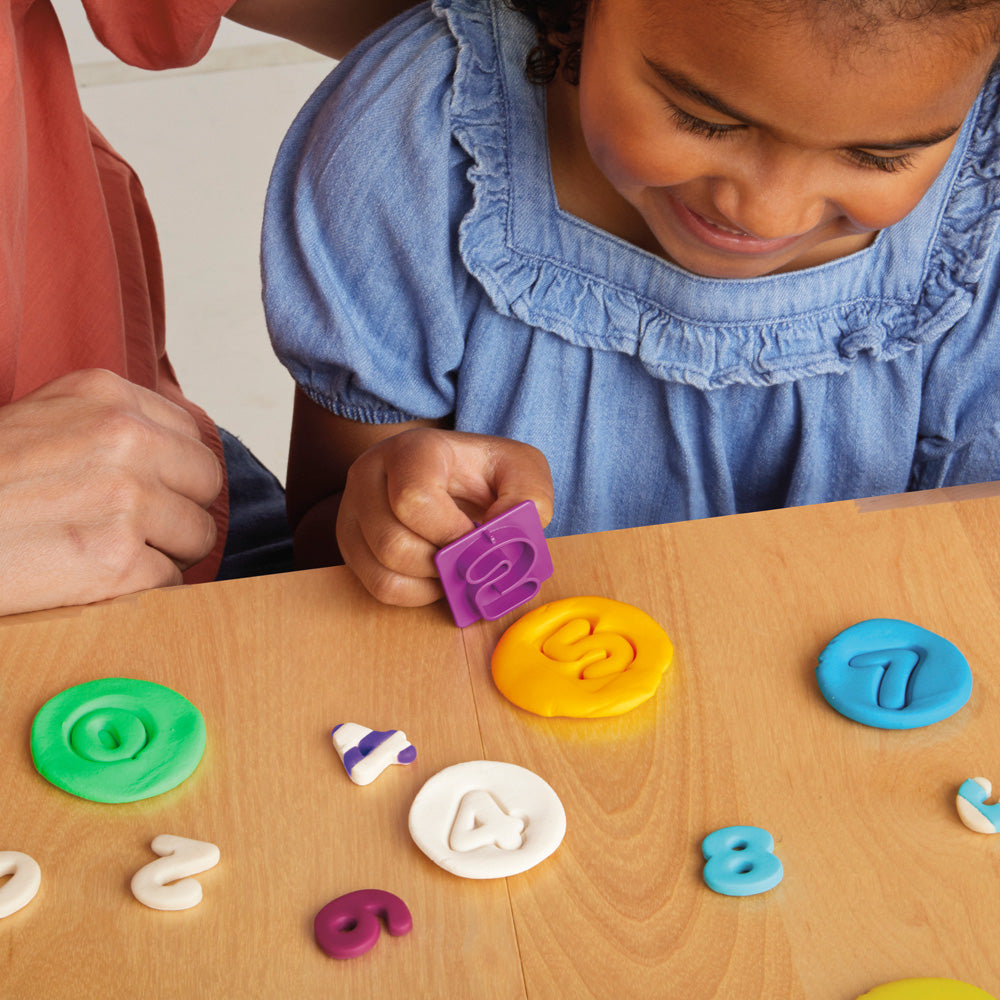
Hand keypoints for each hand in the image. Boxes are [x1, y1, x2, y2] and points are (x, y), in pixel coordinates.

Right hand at [0, 369, 222, 615]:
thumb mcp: (42, 420)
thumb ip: (109, 423)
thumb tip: (181, 441)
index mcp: (107, 396)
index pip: (193, 437)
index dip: (176, 474)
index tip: (152, 492)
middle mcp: (124, 439)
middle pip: (206, 485)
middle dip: (179, 512)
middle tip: (135, 530)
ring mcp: (125, 500)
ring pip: (197, 536)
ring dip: (163, 554)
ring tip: (108, 555)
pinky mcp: (117, 561)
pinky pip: (170, 583)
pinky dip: (141, 592)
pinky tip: (95, 582)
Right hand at [335, 427, 553, 606]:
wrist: (457, 475)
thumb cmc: (488, 474)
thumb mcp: (522, 469)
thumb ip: (528, 495)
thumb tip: (498, 536)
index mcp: (413, 449)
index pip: (413, 501)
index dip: (451, 533)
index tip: (477, 537)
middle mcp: (370, 473)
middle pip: (394, 544)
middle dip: (441, 562)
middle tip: (468, 555)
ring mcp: (353, 509)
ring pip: (383, 569)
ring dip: (429, 580)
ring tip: (454, 564)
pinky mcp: (350, 541)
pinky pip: (377, 586)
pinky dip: (415, 593)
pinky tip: (436, 575)